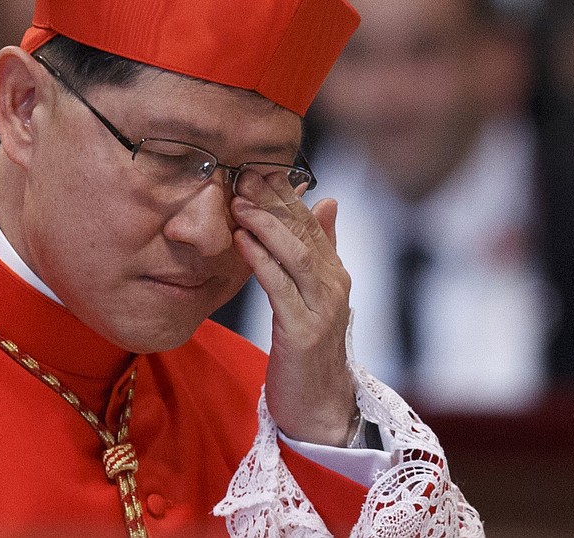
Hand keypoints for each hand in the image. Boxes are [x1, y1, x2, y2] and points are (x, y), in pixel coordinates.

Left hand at [230, 171, 356, 445]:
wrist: (319, 407)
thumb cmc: (309, 349)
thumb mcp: (314, 294)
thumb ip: (322, 248)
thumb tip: (328, 199)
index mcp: (334, 272)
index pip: (310, 220)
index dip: (284, 192)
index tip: (257, 166)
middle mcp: (334, 285)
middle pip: (303, 230)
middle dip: (273, 199)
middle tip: (243, 172)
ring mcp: (322, 308)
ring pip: (294, 253)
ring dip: (265, 224)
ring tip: (238, 201)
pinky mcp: (302, 332)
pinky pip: (279, 287)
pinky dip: (260, 260)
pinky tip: (241, 241)